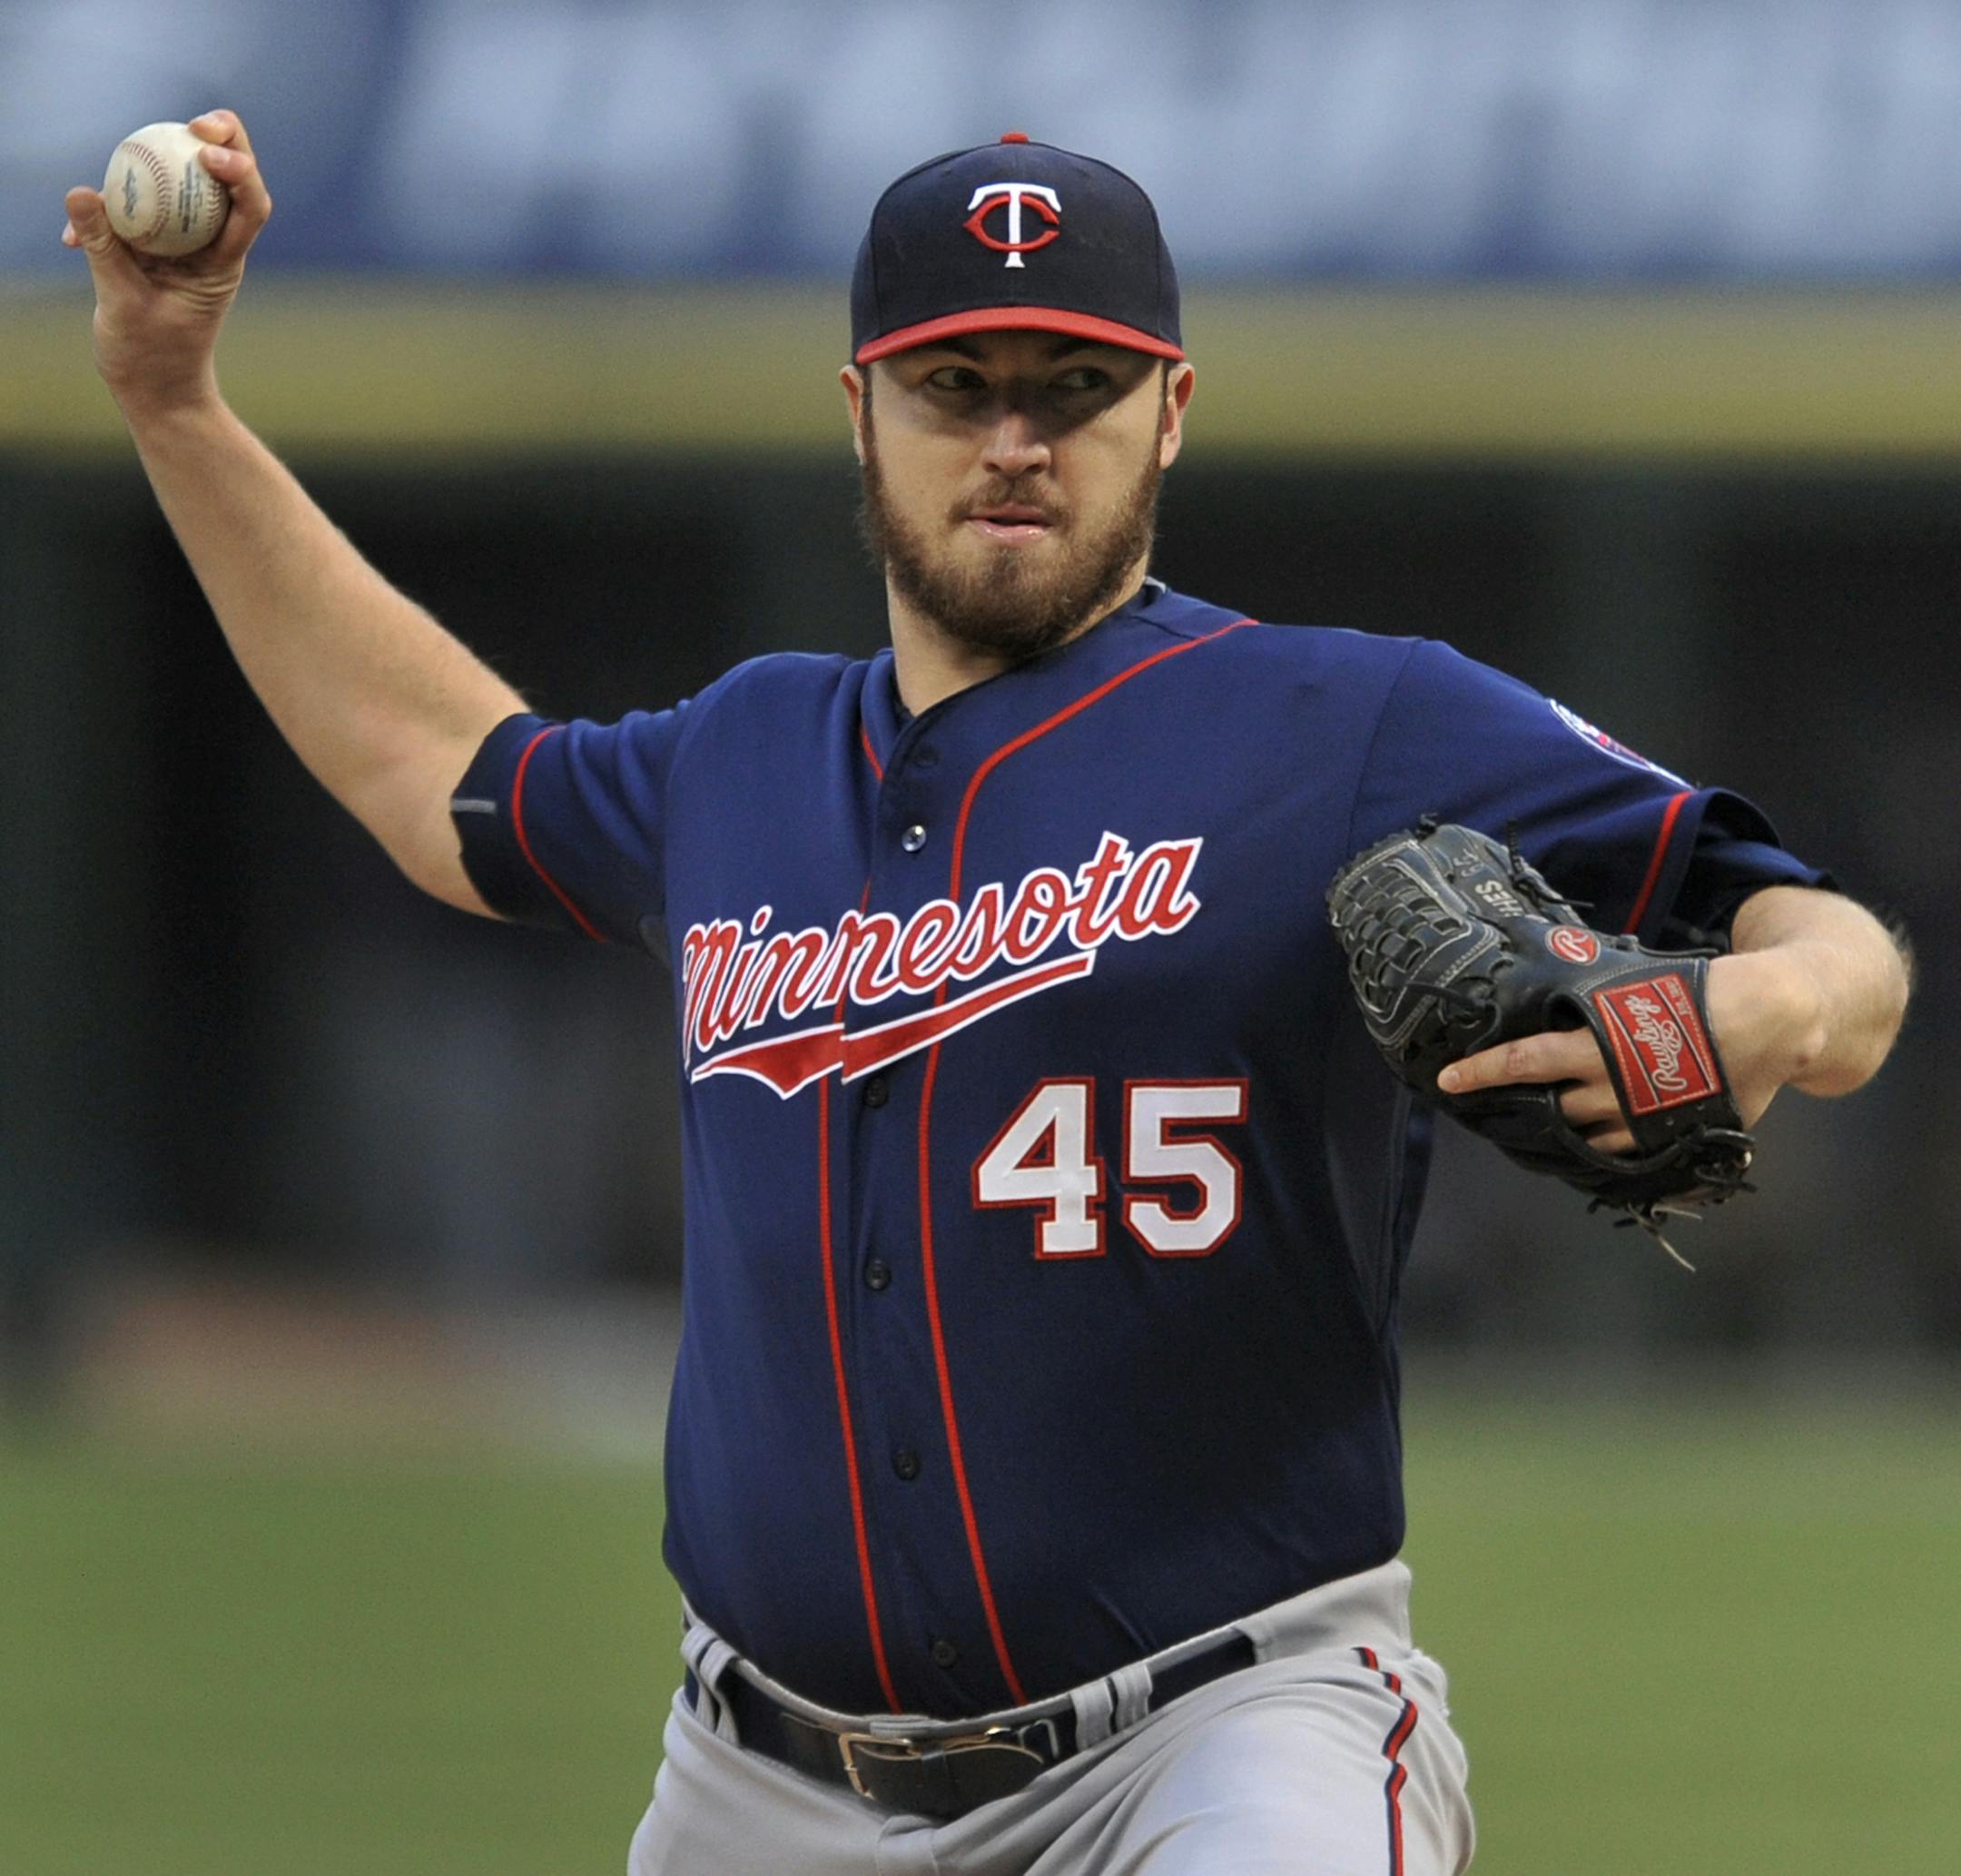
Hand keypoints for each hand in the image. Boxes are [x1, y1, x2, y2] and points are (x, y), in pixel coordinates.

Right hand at [62, 110, 271, 413]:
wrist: (154, 390)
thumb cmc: (151, 358)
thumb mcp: (124, 303)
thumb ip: (106, 247)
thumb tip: (82, 192)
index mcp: (222, 262)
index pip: (249, 207)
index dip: (240, 171)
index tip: (210, 151)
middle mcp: (211, 246)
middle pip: (227, 181)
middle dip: (219, 143)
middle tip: (193, 122)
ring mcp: (183, 244)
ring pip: (182, 185)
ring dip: (156, 162)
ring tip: (121, 157)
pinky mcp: (153, 247)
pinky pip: (136, 211)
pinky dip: (107, 212)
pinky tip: (73, 237)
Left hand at [1437, 950, 1821, 1153]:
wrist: (1770, 1020)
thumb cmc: (1698, 992)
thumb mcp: (1634, 982)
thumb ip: (1591, 995)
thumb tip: (1552, 965)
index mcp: (1599, 1045)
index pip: (1524, 1061)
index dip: (1482, 1072)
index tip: (1447, 1080)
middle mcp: (1612, 1088)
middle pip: (1546, 1110)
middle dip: (1515, 1111)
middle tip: (1489, 1109)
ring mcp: (1641, 1120)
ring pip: (1579, 1136)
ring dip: (1554, 1132)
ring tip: (1530, 1126)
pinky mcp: (1668, 1139)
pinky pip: (1617, 1153)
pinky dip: (1594, 1148)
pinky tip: (1580, 1143)